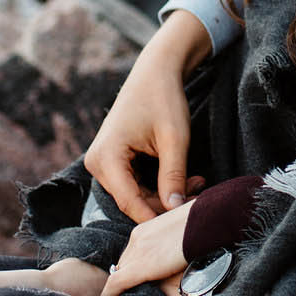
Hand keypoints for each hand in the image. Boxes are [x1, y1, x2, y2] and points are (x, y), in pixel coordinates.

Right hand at [85, 9, 210, 222]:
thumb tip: (174, 211)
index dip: (155, 217)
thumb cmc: (164, 99)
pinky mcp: (112, 161)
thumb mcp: (174, 139)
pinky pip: (134, 184)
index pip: (129, 201)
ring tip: (196, 182)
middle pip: (132, 200)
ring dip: (165, 194)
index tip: (182, 224)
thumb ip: (173, 176)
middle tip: (199, 194)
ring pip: (135, 195)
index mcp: (106, 156)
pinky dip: (158, 185)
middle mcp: (97, 162)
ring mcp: (102, 162)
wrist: (155, 71)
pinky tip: (183, 178)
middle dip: (165, 203)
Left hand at [100, 188, 202, 295]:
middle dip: (127, 274)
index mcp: (147, 229)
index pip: (134, 250)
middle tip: (130, 288)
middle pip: (125, 261)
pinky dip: (111, 293)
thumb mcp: (185, 231)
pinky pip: (117, 283)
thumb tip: (179, 251)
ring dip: (122, 283)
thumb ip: (175, 241)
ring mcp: (137, 252)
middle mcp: (138, 238)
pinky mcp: (139, 267)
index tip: (138, 274)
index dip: (134, 264)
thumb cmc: (204, 224)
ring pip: (121, 272)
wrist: (207, 222)